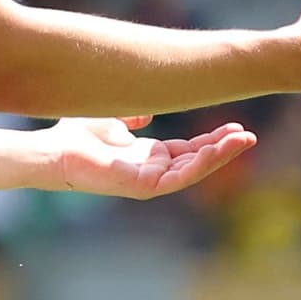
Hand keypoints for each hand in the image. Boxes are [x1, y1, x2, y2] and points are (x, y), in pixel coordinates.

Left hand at [39, 115, 257, 198]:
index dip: (212, 139)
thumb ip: (134, 114)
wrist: (52, 150)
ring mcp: (148, 180)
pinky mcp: (141, 187)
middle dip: (224, 148)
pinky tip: (216, 150)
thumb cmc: (75, 134)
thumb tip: (148, 112)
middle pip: (197, 160)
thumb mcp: (114, 117)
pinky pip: (178, 177)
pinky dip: (200, 165)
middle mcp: (151, 169)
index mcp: (148, 155)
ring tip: (243, 141)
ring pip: (193, 170)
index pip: (189, 149)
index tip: (235, 125)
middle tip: (249, 135)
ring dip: (219, 156)